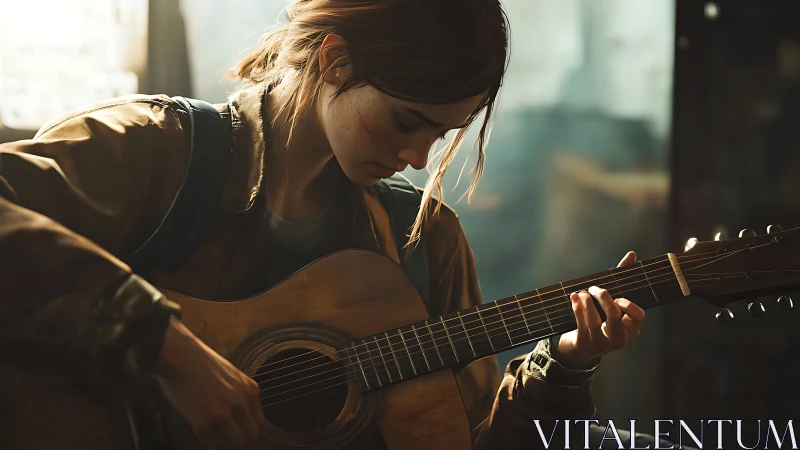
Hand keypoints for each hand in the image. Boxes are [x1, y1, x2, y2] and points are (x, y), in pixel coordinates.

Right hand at [154, 316, 266, 447]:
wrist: (181, 356)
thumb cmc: (203, 362)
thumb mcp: (233, 376)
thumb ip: (241, 394)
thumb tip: (242, 412)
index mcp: (250, 391)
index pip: (260, 422)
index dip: (248, 426)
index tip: (240, 428)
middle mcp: (241, 404)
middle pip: (251, 434)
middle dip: (240, 436)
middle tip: (227, 433)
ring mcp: (223, 414)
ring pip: (235, 441)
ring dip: (225, 439)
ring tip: (214, 432)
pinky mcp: (204, 422)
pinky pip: (209, 440)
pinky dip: (204, 437)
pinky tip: (198, 426)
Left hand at [556, 251, 645, 367]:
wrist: (579, 349)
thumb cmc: (600, 320)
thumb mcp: (612, 303)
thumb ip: (622, 279)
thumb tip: (631, 254)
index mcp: (631, 330)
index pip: (639, 316)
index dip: (628, 304)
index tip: (618, 297)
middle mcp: (619, 339)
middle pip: (614, 316)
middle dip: (603, 297)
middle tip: (595, 288)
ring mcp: (601, 344)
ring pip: (594, 320)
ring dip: (586, 301)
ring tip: (582, 293)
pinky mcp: (584, 344)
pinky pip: (581, 324)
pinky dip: (576, 307)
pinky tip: (573, 297)